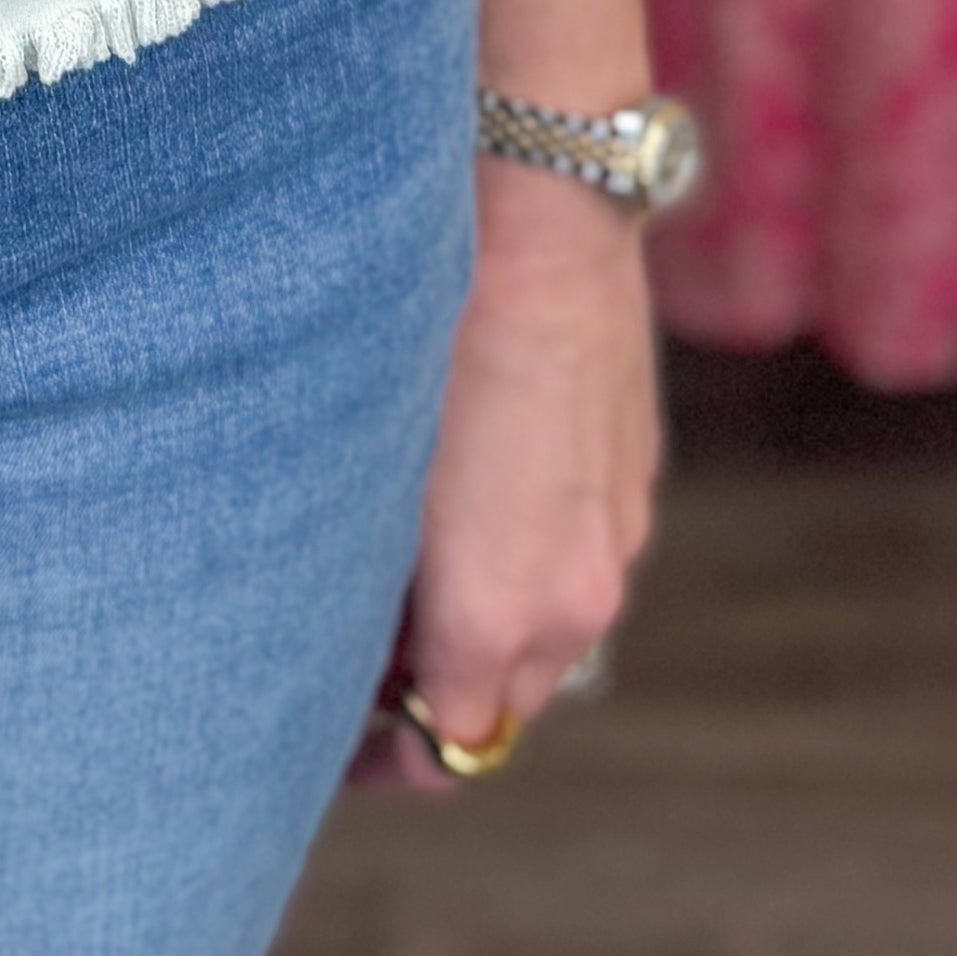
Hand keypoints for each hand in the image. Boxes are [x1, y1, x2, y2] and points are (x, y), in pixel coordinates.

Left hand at [387, 165, 657, 786]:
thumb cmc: (422, 326)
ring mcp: (619, 539)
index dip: (379, 750)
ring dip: (478, 622)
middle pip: (498, 703)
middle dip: (427, 690)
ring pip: (543, 634)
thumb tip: (338, 634)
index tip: (320, 725)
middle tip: (342, 635)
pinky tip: (467, 484)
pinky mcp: (635, 479)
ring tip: (396, 552)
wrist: (535, 205)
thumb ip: (361, 582)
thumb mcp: (365, 466)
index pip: (448, 748)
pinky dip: (524, 558)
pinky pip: (575, 559)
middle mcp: (576, 600)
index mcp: (498, 613)